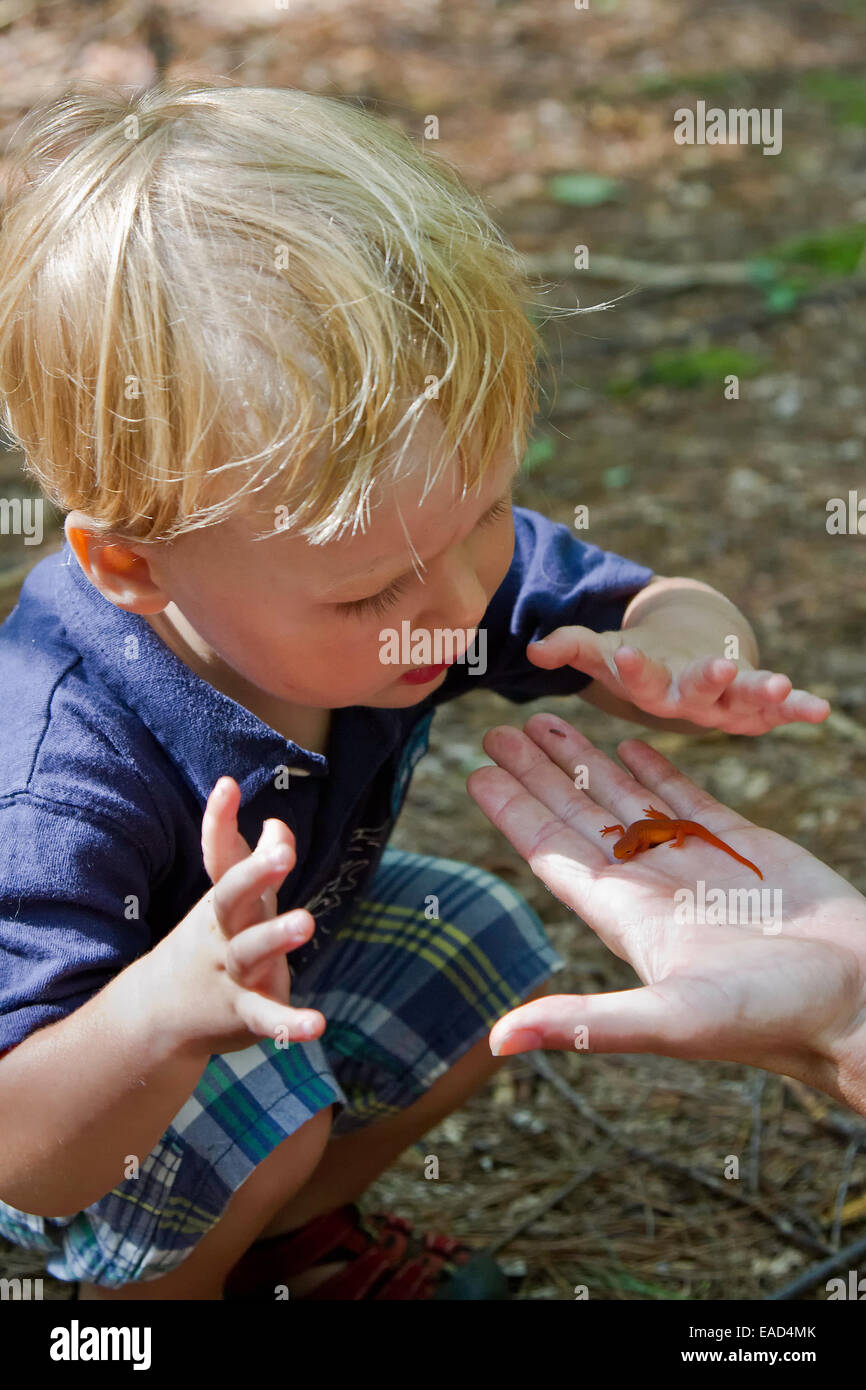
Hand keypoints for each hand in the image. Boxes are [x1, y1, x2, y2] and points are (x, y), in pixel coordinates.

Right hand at [147, 776, 325, 1054]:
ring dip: (275, 937)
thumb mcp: (234, 902)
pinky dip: (289, 1023)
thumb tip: (277, 826)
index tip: (228, 784)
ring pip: (249, 951)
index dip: (220, 821)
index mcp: (221, 901)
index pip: (218, 857)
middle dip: (255, 873)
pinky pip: (266, 1017)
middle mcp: (221, 932)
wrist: (160, 1016)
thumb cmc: (213, 942)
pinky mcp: (244, 1012)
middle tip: (282, 851)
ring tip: (306, 921)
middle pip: (230, 897)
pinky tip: (317, 1025)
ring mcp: (230, 973)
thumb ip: (255, 862)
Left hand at [466, 715, 865, 1110]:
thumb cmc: (770, 1018)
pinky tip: (629, 744)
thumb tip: (499, 1041)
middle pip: (577, 817)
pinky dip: (655, 768)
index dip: (512, 812)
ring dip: (585, 763)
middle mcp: (651, 885)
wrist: (857, 1000)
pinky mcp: (742, 845)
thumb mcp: (672, 1021)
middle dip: (536, 773)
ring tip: (547, 722)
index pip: (552, 853)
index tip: (474, 772)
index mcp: (625, 916)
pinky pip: (686, 796)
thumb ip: (588, 1024)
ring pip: (624, 800)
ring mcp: (694, 862)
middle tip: (496, 730)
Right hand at [526, 624, 829, 733]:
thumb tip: (534, 649)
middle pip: (694, 694)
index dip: (632, 668)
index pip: (638, 679)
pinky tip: (819, 710)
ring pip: (741, 701)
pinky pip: (778, 708)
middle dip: (705, 680)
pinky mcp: (756, 703)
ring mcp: (724, 705)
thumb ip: (570, 647)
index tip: (624, 653)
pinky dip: (797, 707)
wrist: (680, 667)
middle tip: (714, 666)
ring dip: (760, 693)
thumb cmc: (638, 659)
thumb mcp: (603, 650)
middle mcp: (687, 703)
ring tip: (777, 685)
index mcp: (650, 690)